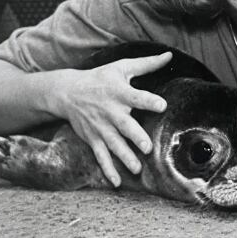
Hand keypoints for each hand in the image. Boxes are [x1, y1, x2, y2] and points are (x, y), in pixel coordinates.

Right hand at [48, 52, 171, 186]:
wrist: (67, 92)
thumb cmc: (101, 78)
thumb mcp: (122, 67)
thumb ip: (147, 64)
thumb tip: (169, 55)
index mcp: (119, 92)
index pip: (136, 96)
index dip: (149, 100)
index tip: (162, 105)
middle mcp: (111, 111)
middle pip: (125, 125)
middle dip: (135, 137)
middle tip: (147, 147)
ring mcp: (101, 127)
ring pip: (114, 145)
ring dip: (125, 157)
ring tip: (137, 169)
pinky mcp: (93, 138)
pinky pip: (101, 156)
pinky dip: (107, 170)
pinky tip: (116, 182)